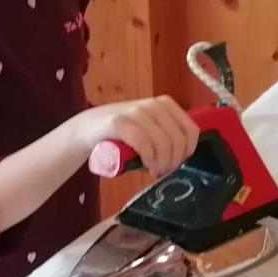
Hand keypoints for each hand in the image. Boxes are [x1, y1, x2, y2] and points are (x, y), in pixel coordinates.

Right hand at [68, 95, 197, 175]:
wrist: (87, 128)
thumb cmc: (122, 134)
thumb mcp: (149, 130)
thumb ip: (166, 137)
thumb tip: (182, 158)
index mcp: (165, 105)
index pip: (190, 131)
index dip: (187, 152)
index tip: (176, 164)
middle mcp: (153, 105)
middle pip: (178, 139)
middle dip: (173, 161)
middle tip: (162, 171)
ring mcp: (136, 112)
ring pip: (163, 142)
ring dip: (162, 163)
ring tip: (154, 171)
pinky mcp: (120, 123)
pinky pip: (144, 143)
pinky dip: (149, 158)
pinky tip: (147, 166)